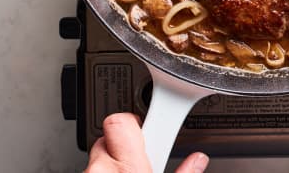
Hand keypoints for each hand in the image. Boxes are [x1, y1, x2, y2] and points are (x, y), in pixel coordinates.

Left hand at [86, 113, 208, 172]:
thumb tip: (198, 160)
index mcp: (129, 168)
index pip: (122, 120)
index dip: (136, 120)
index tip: (149, 126)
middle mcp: (102, 170)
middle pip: (110, 136)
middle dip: (124, 143)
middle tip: (137, 158)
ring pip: (98, 155)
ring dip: (111, 162)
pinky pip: (90, 169)